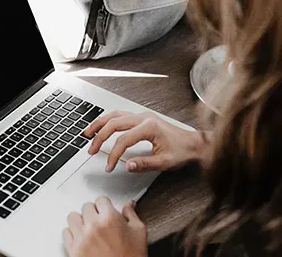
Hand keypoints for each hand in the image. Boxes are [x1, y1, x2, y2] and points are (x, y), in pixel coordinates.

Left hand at [63, 197, 146, 256]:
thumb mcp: (139, 233)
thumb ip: (131, 215)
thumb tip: (129, 205)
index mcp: (110, 218)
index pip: (101, 199)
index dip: (105, 205)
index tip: (106, 211)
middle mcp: (93, 225)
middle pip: (86, 206)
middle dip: (94, 212)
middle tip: (100, 221)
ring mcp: (82, 237)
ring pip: (73, 217)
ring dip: (80, 220)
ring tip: (88, 228)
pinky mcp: (73, 249)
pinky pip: (65, 232)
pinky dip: (72, 233)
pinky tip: (81, 237)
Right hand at [84, 111, 206, 172]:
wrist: (194, 143)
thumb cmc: (182, 151)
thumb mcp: (164, 162)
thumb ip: (144, 164)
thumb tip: (127, 165)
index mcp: (149, 127)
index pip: (123, 140)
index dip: (113, 154)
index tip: (109, 166)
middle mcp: (144, 118)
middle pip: (114, 123)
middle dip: (100, 137)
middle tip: (91, 150)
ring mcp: (142, 116)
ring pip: (115, 115)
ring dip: (100, 124)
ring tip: (88, 133)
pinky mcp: (142, 118)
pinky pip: (120, 115)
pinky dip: (108, 120)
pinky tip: (102, 126)